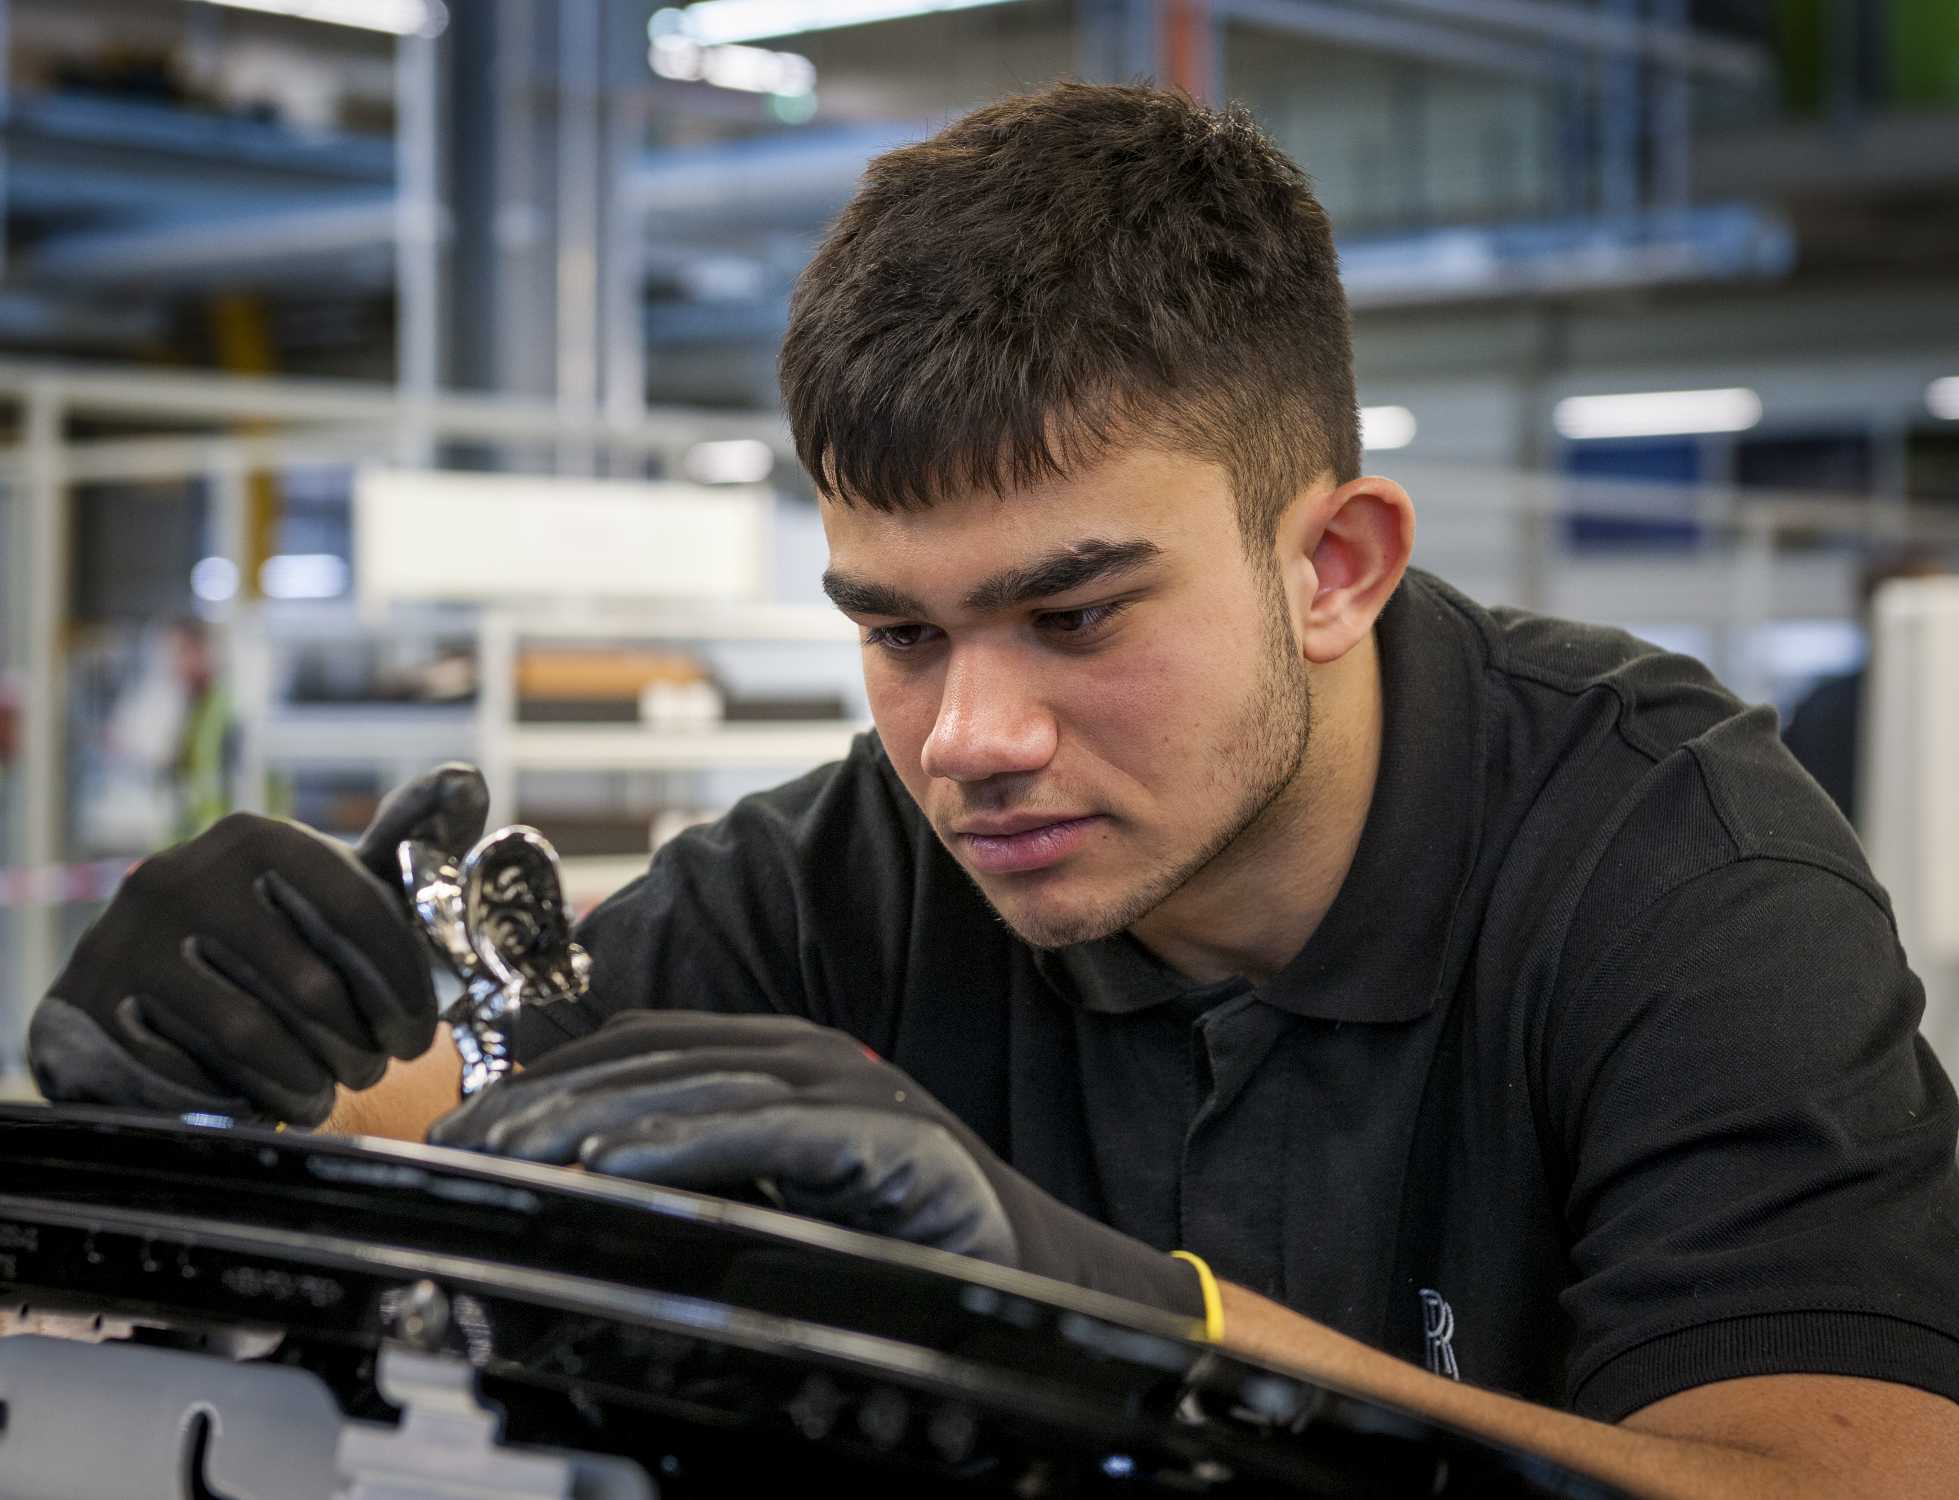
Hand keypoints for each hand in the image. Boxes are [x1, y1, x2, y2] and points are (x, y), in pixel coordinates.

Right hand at [28, 764, 488, 1126]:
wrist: (146, 980)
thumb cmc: (276, 932)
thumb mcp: (337, 882)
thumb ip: (406, 841)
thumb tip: (465, 779)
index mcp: (257, 838)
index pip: (359, 916)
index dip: (403, 989)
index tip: (417, 1038)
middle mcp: (184, 875)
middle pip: (309, 987)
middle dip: (357, 1046)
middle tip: (371, 1071)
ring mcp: (127, 938)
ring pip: (250, 1036)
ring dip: (305, 1080)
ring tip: (324, 1091)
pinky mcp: (88, 1004)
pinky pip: (187, 1071)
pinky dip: (239, 1097)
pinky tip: (262, 1099)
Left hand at [429, 1011, 1203, 1317]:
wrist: (1043, 1282)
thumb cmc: (907, 1246)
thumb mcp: (782, 1199)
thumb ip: (708, 1172)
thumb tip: (591, 1177)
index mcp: (785, 1063)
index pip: (647, 1044)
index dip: (554, 1074)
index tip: (473, 1124)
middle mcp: (812, 1059)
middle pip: (654, 1058)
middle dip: (546, 1098)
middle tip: (460, 1145)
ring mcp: (852, 1090)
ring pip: (696, 1085)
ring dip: (590, 1117)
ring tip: (510, 1155)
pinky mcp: (884, 1137)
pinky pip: (764, 1131)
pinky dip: (680, 1142)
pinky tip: (610, 1165)